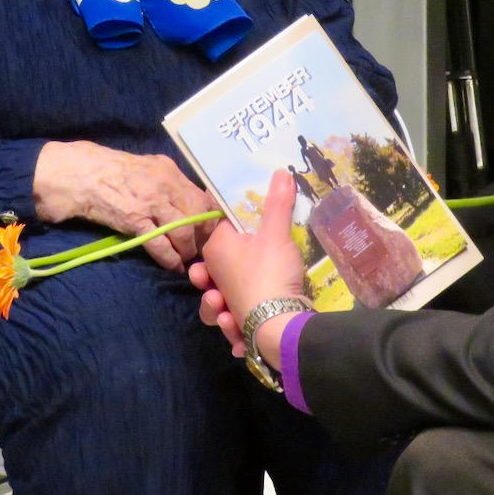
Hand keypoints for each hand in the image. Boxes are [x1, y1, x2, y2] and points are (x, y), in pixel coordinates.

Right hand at [33, 140, 212, 271]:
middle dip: (203, 237)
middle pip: (198, 216)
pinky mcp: (135, 221)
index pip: (204, 197)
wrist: (83, 175)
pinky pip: (161, 245)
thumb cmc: (115, 172)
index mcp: (170, 171)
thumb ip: (170, 184)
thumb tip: (192, 204)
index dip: (211, 218)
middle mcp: (166, 185)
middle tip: (202, 250)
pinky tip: (173, 266)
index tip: (212, 232)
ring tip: (185, 258)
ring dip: (188, 250)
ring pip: (184, 232)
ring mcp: (151, 203)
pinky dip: (171, 259)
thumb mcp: (148, 169)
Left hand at [189, 169, 308, 361]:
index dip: (238, 223)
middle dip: (223, 262)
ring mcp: (223, 302)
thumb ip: (277, 202)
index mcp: (214, 249)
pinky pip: (232, 321)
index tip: (256, 221)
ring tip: (230, 297)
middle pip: (214, 262)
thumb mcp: (276, 233)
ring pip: (216, 297)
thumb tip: (281, 170)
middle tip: (241, 253)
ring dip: (221, 299)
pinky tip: (242, 322)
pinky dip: (235, 324)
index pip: (222, 226)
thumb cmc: (269, 271)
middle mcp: (212, 275)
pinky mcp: (237, 323)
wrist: (276, 324)